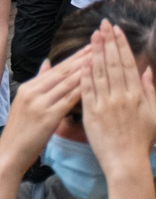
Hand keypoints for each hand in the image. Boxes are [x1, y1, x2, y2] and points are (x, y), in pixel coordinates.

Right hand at [0, 48, 91, 176]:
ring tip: (103, 58)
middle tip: (103, 44)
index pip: (58, 68)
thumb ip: (39, 81)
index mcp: (29, 87)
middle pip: (64, 72)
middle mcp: (33, 92)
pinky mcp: (48, 117)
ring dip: (87, 69)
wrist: (9, 154)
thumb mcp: (25, 101)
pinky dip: (83, 89)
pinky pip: (69, 99)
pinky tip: (96, 82)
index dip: (76, 56)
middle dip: (85, 57)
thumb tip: (47, 61)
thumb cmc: (21, 130)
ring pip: (68, 83)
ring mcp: (40, 104)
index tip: (93, 45)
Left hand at [80, 22, 155, 180]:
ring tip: (92, 37)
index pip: (127, 62)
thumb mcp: (153, 112)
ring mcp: (105, 104)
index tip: (116, 30)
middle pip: (112, 63)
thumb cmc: (142, 138)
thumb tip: (148, 70)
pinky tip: (82, 63)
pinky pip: (87, 91)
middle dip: (107, 42)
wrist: (126, 161)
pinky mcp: (91, 115)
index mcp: (136, 93)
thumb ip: (150, 90)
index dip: (120, 45)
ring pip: (99, 73)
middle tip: (102, 26)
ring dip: (95, 53)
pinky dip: (85, 76)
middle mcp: (121, 95)